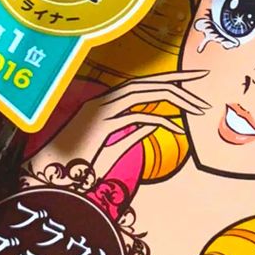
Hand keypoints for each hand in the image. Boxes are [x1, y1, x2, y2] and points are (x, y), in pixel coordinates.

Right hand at [31, 71, 209, 177]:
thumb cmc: (80, 166)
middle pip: (147, 82)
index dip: (169, 78)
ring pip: (144, 92)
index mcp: (106, 103)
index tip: (193, 77)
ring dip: (174, 97)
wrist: (51, 178)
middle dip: (178, 79)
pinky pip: (138, 117)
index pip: (143, 84)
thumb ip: (135, 132)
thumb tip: (159, 123)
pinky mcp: (101, 124)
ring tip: (197, 107)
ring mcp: (100, 110)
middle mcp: (103, 101)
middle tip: (203, 76)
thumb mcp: (115, 146)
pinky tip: (179, 130)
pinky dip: (162, 122)